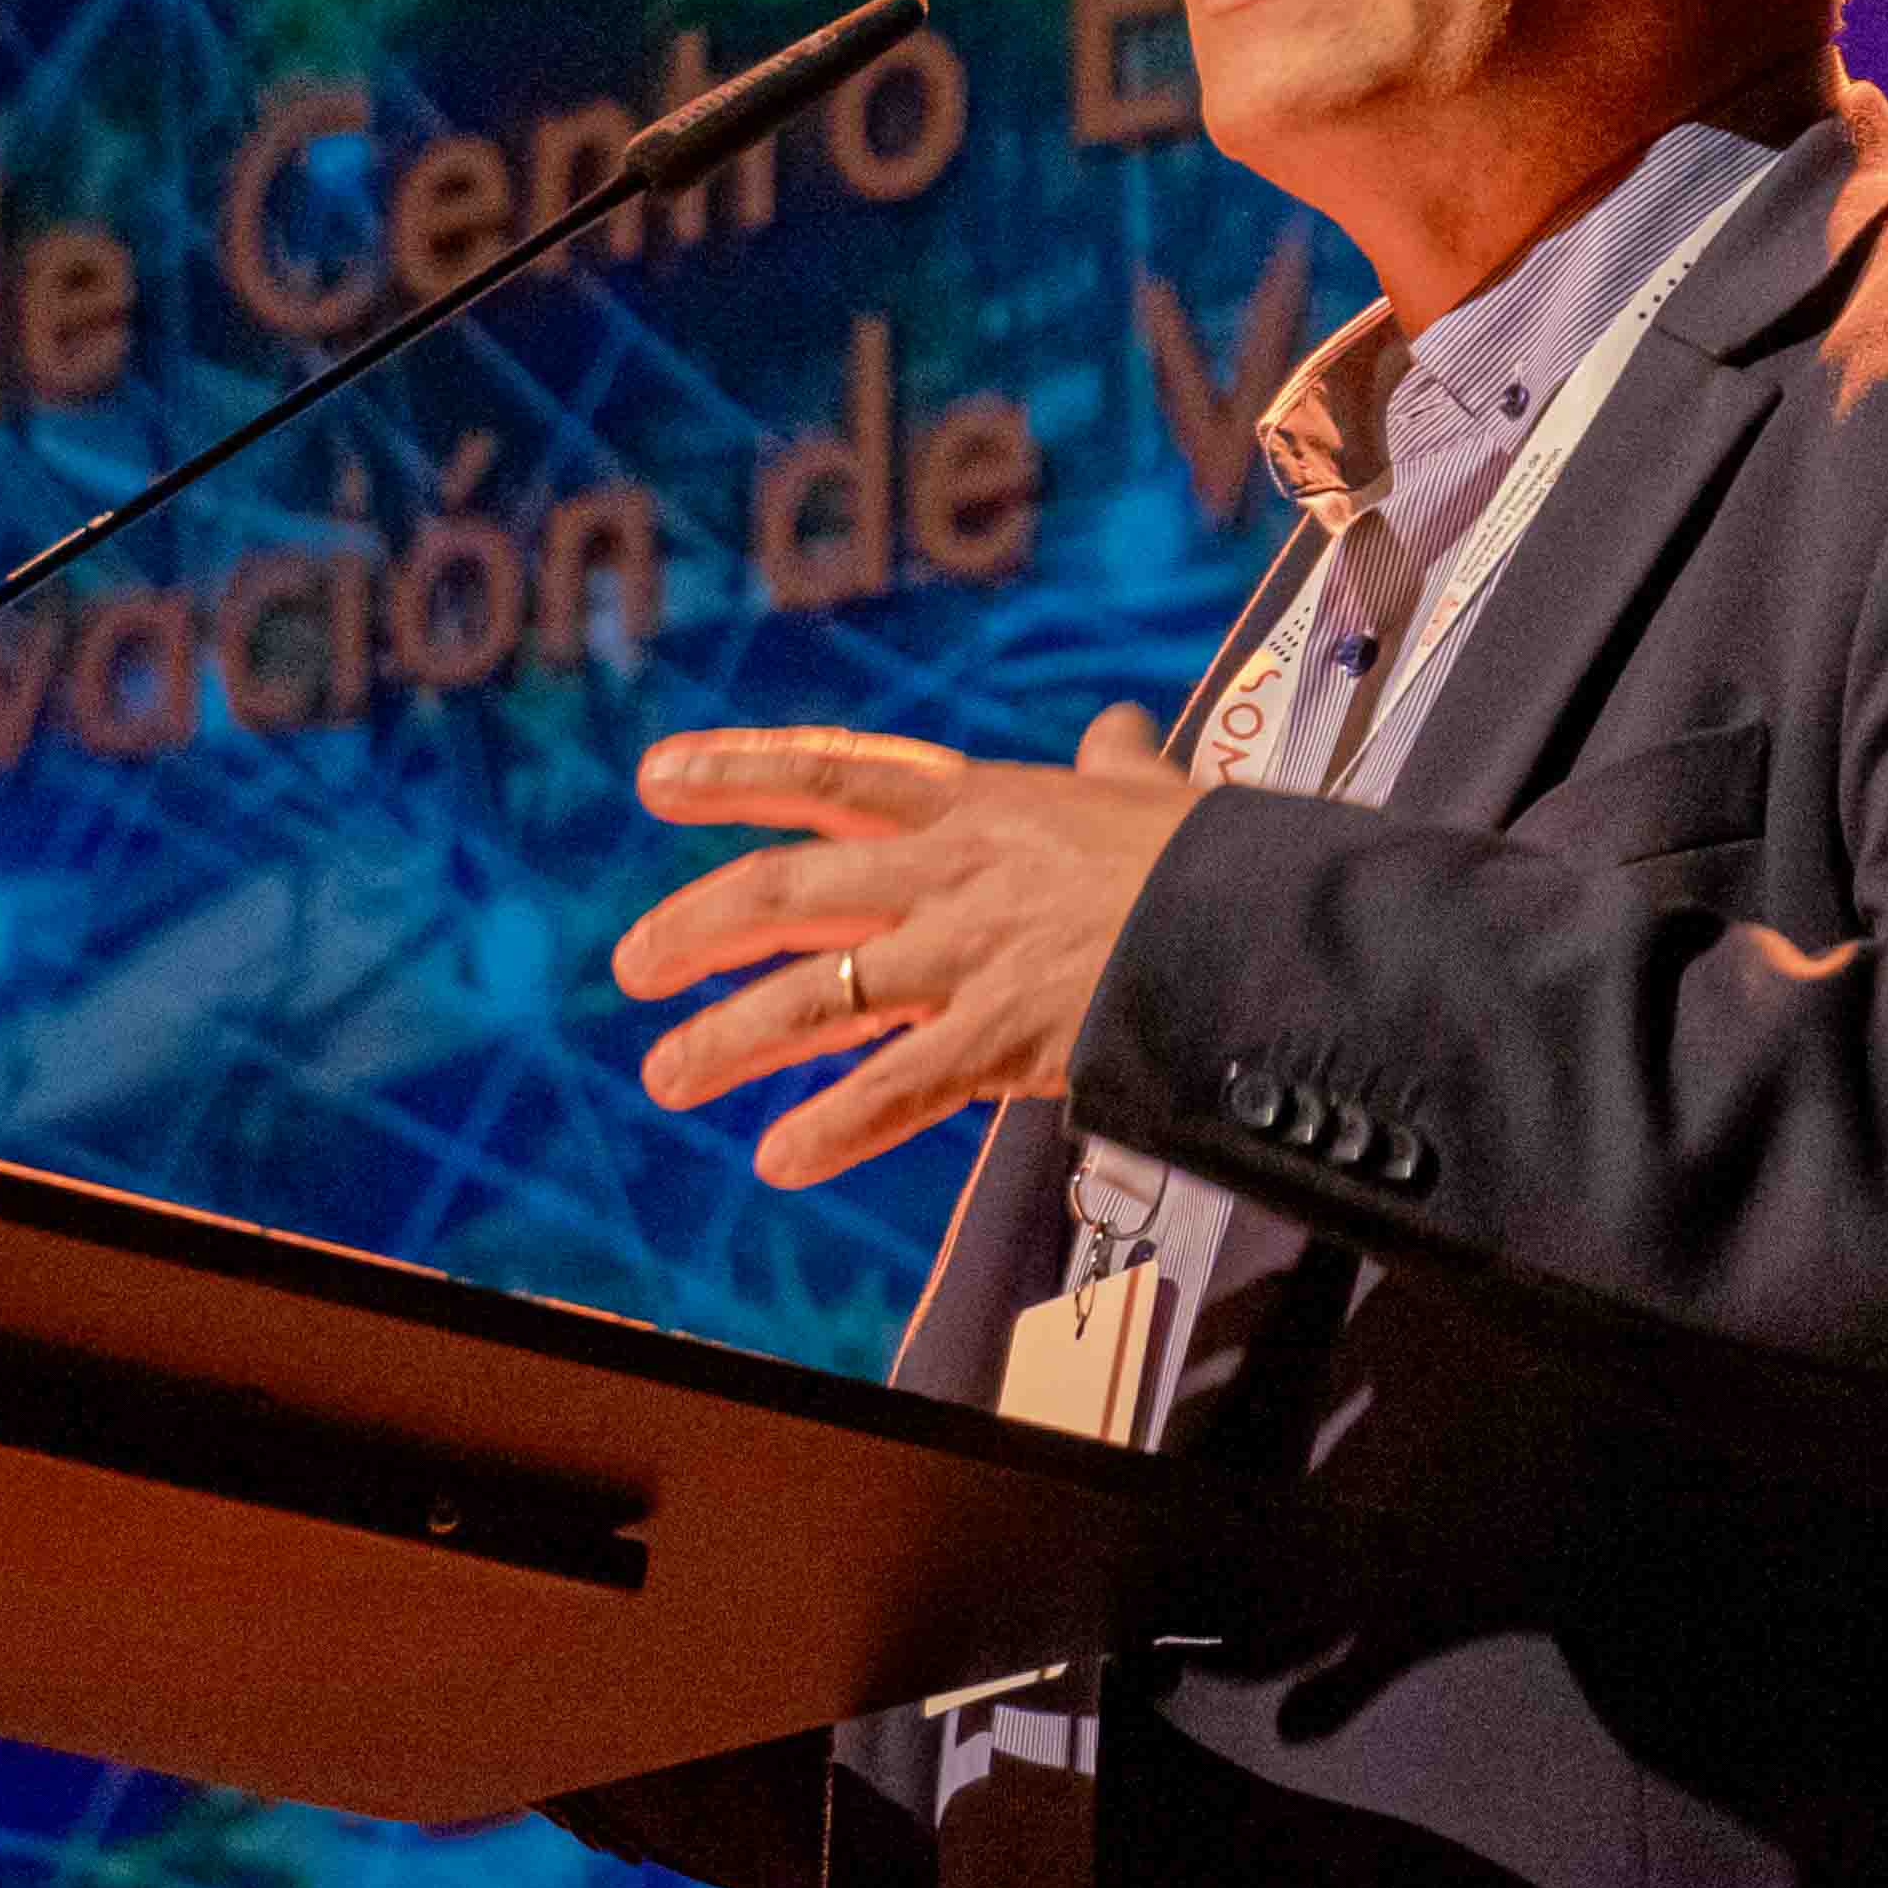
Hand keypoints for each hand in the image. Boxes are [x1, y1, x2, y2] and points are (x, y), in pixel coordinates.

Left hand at [611, 707, 1200, 1184]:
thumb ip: (1117, 763)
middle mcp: (949, 873)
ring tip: (667, 1078)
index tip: (656, 776)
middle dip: (697, 928)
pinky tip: (777, 1160)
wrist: (1256, 924)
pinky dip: (832, 1127)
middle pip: (788, 891)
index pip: (832, 772)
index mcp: (977, 803)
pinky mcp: (999, 1035)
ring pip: (816, 997)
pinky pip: (895, 1088)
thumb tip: (1119, 727)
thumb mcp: (1152, 792)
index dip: (737, 771)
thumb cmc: (1209, 855)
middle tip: (631, 966)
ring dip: (730, 1041)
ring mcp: (966, 955)